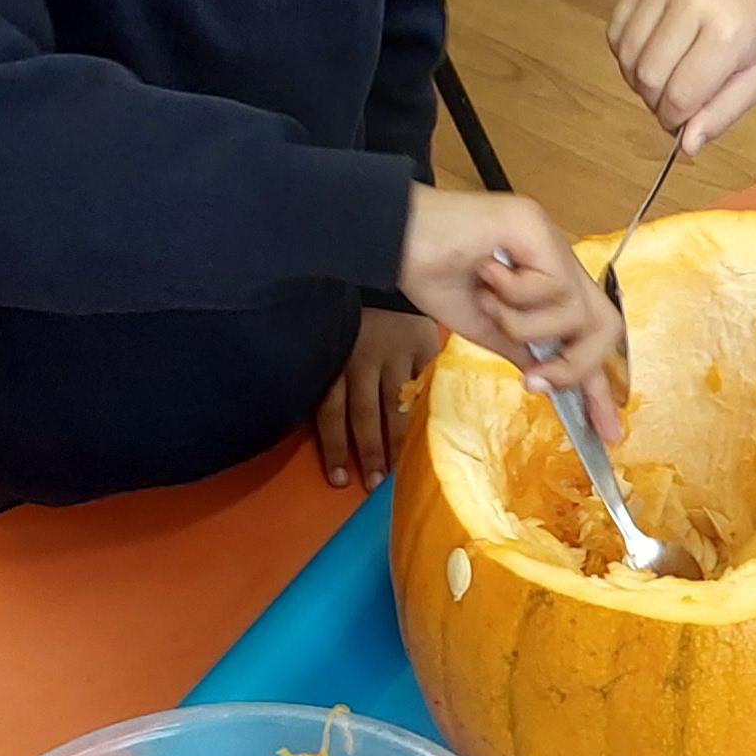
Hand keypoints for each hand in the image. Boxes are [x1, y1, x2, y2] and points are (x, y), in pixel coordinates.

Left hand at [317, 306, 439, 491]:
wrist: (384, 270)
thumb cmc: (352, 317)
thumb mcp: (332, 340)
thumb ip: (329, 377)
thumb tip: (325, 425)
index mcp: (335, 360)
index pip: (331, 411)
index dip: (334, 447)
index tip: (338, 480)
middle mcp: (363, 359)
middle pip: (364, 414)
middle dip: (368, 452)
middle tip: (373, 485)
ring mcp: (397, 353)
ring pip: (397, 404)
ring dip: (398, 441)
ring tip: (399, 470)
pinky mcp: (424, 346)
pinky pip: (426, 384)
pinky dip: (427, 410)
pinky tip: (430, 436)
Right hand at [397, 188, 624, 439]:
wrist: (392, 239)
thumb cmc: (433, 274)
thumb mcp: (486, 328)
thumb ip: (522, 350)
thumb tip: (548, 379)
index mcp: (548, 282)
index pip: (590, 338)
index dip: (600, 387)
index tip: (607, 431)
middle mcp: (557, 259)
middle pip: (604, 326)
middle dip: (575, 365)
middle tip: (537, 381)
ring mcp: (550, 242)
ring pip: (574, 313)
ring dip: (523, 325)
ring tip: (488, 303)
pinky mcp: (538, 227)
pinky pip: (551, 284)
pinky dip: (514, 294)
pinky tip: (485, 272)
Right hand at [608, 0, 755, 149]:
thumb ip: (721, 115)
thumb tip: (685, 147)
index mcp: (727, 31)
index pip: (681, 96)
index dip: (675, 121)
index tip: (682, 123)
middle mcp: (692, 2)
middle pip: (648, 77)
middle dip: (656, 103)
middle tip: (675, 101)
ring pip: (627, 57)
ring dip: (639, 81)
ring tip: (666, 78)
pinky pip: (616, 34)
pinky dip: (628, 56)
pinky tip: (653, 55)